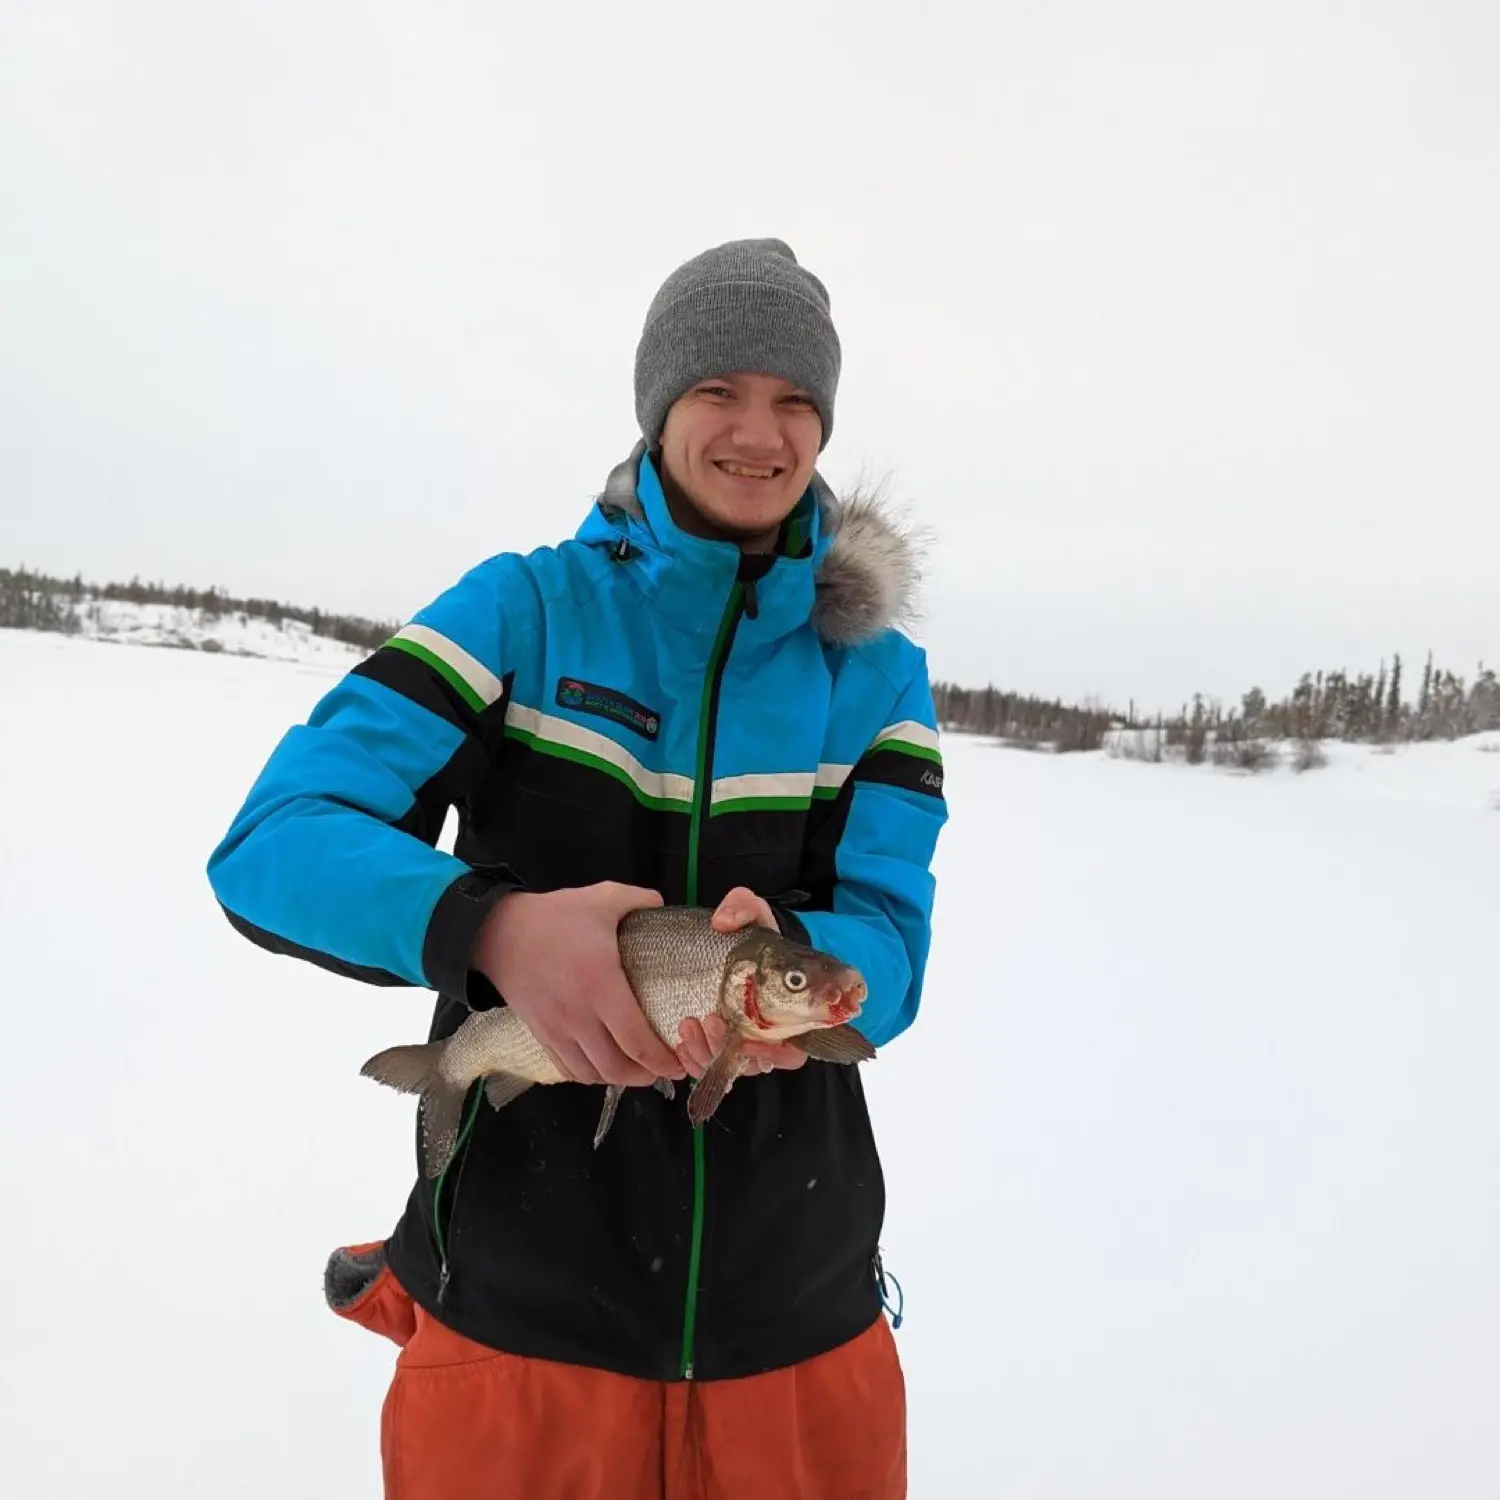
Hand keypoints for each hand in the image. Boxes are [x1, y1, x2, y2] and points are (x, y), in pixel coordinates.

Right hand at [470, 881, 685, 1087]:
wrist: (499, 932)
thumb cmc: (554, 917)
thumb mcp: (603, 898)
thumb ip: (639, 900)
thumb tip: (662, 904)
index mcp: (601, 985)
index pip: (636, 1041)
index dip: (662, 1061)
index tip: (678, 1063)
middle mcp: (579, 1016)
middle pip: (616, 1068)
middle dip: (644, 1076)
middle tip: (661, 1068)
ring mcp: (556, 1030)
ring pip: (591, 1075)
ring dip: (617, 1078)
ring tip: (635, 1068)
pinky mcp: (540, 1034)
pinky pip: (567, 1069)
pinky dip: (588, 1074)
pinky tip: (601, 1063)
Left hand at [675, 888, 808, 1078]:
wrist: (721, 946)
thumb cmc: (748, 936)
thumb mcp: (751, 913)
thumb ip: (744, 907)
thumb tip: (722, 922)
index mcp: (787, 1013)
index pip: (793, 1051)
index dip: (778, 1053)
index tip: (753, 1040)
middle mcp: (764, 1036)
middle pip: (754, 1064)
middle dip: (730, 1050)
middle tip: (710, 1020)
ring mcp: (736, 1043)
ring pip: (725, 1067)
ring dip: (705, 1052)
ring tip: (686, 1024)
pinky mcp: (710, 1046)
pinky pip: (702, 1065)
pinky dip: (690, 1058)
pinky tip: (679, 1039)